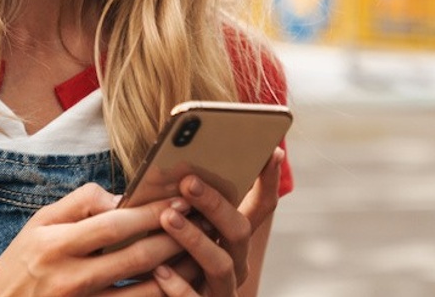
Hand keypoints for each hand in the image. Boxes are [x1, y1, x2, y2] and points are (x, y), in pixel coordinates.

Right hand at [0, 183, 191, 296]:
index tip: (181, 200)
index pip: (113, 225)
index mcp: (56, 244)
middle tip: (205, 223)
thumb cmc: (25, 259)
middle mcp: (69, 277)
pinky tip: (181, 286)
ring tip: (204, 255)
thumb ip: (82, 202)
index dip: (150, 213)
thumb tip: (125, 197)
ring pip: (142, 294)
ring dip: (178, 274)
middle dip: (174, 240)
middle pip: (135, 259)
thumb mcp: (41, 222)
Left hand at [152, 147, 285, 295]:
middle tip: (188, 181)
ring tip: (168, 218)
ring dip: (195, 239)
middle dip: (215, 204)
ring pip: (221, 264)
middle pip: (238, 230)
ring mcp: (223, 290)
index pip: (261, 207)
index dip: (270, 180)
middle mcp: (236, 263)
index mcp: (234, 240)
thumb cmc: (170, 263)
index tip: (273, 151)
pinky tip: (160, 271)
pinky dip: (178, 286)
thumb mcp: (182, 233)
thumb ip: (185, 208)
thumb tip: (175, 166)